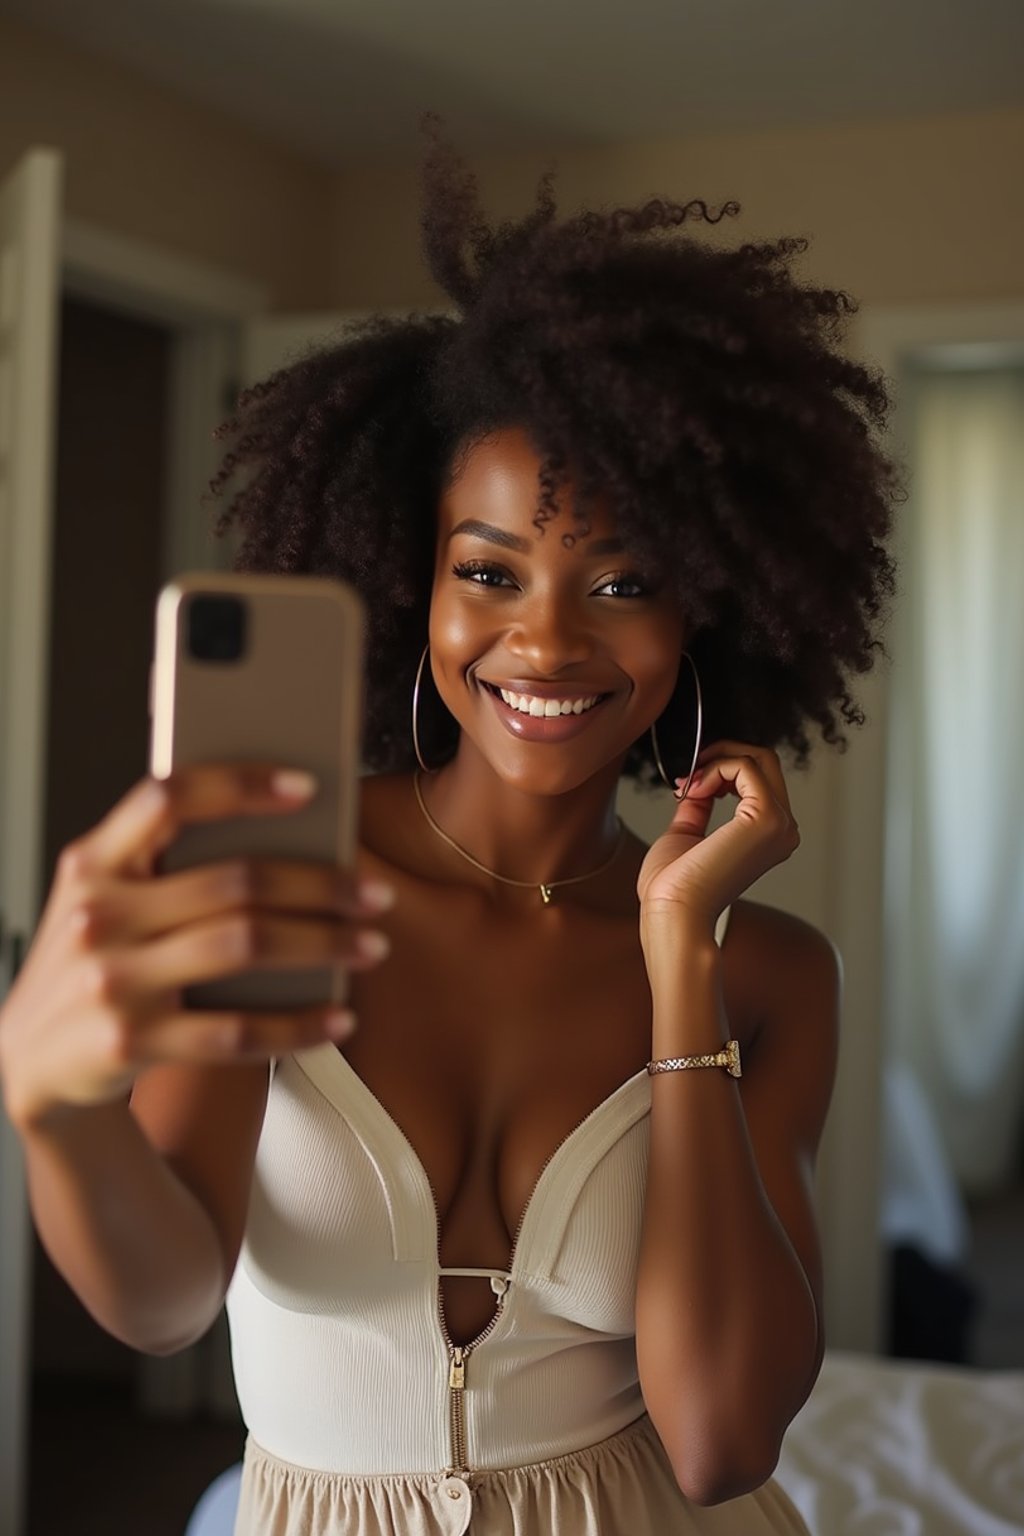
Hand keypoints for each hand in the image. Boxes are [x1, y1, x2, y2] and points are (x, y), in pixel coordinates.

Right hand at [0, 765, 392, 1129]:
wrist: (31, 1062)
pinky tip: (337, 1017)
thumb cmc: (95, 963)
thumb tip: (286, 835)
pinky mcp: (131, 1042)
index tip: (308, 787)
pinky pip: (235, 1032)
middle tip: (375, 894)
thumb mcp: (105, 901)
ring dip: (324, 944)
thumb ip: (162, 865)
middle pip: (235, 881)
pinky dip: (298, 1024)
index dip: (241, 785)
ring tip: (370, 945)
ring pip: (245, 946)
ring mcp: (111, 981)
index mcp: (92, 863)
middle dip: (321, 885)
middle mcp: (97, 916)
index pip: (168, 799)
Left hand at [636, 740, 799, 937]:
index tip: (689, 783)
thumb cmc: (674, 887)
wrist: (673, 912)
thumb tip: (698, 782)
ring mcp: (780, 823)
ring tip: (690, 785)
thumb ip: (698, 806)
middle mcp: (784, 829)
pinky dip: (716, 767)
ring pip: (758, 759)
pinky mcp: (768, 818)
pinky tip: (695, 789)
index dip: (722, 768)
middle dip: (723, 756)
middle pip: (765, 762)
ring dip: (716, 761)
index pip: (760, 779)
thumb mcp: (687, 834)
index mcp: (769, 836)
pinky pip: (746, 766)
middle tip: (690, 774)